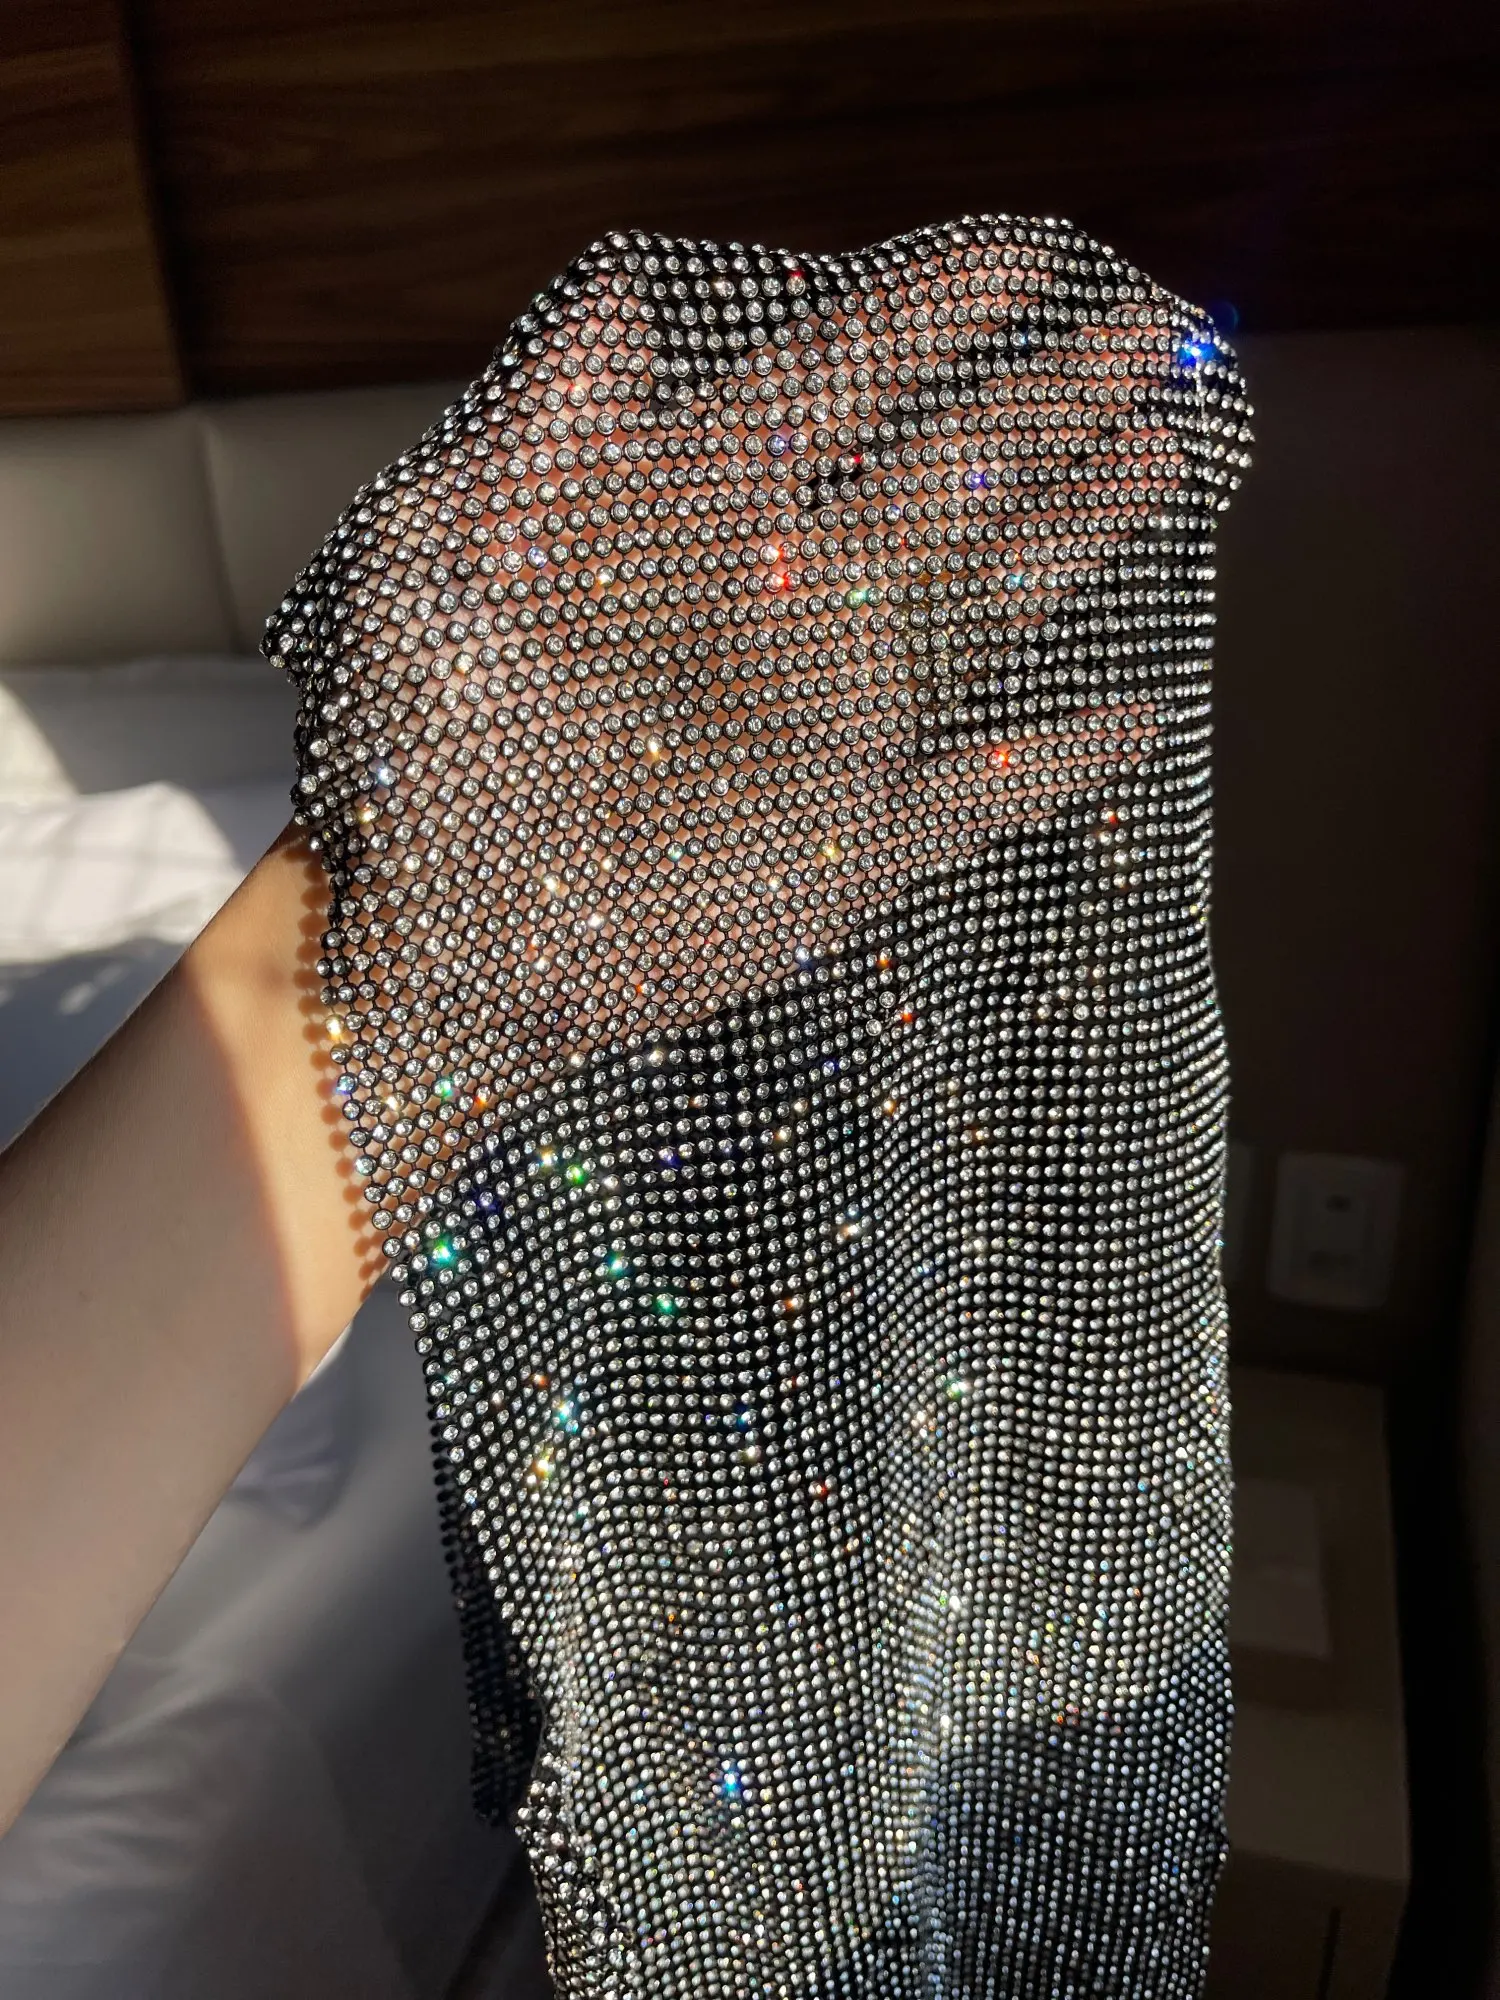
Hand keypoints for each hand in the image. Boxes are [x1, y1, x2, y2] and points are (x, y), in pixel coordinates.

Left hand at [314, 284, 1179, 1230]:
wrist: (436, 946)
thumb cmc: (414, 760)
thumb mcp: (433, 571)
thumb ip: (532, 438)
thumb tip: (618, 298)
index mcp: (691, 523)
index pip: (831, 383)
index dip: (926, 315)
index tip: (1023, 262)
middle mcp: (781, 604)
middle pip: (944, 473)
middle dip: (1049, 397)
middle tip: (1149, 328)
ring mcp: (826, 725)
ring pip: (981, 608)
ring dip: (1076, 532)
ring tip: (1166, 450)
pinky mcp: (846, 849)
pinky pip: (974, 803)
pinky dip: (1052, 769)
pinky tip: (1130, 722)